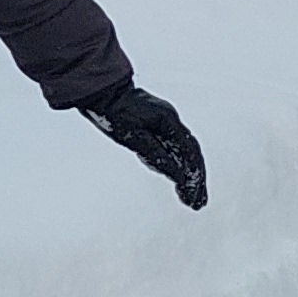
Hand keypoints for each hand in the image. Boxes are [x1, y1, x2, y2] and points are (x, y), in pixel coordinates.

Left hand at [86, 85, 207, 209]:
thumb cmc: (113, 113)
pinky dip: (175, 166)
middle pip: (191, 155)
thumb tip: (179, 176)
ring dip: (187, 176)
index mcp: (169, 121)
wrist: (100, 92)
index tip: (195, 196)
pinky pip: (171, 149)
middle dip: (195, 180)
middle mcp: (172, 121)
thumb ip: (156, 157)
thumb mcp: (133, 138)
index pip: (190, 152)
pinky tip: (177, 182)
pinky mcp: (156, 126)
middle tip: (198, 204)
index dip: (195, 176)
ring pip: (182, 153)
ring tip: (190, 199)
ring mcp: (165, 123)